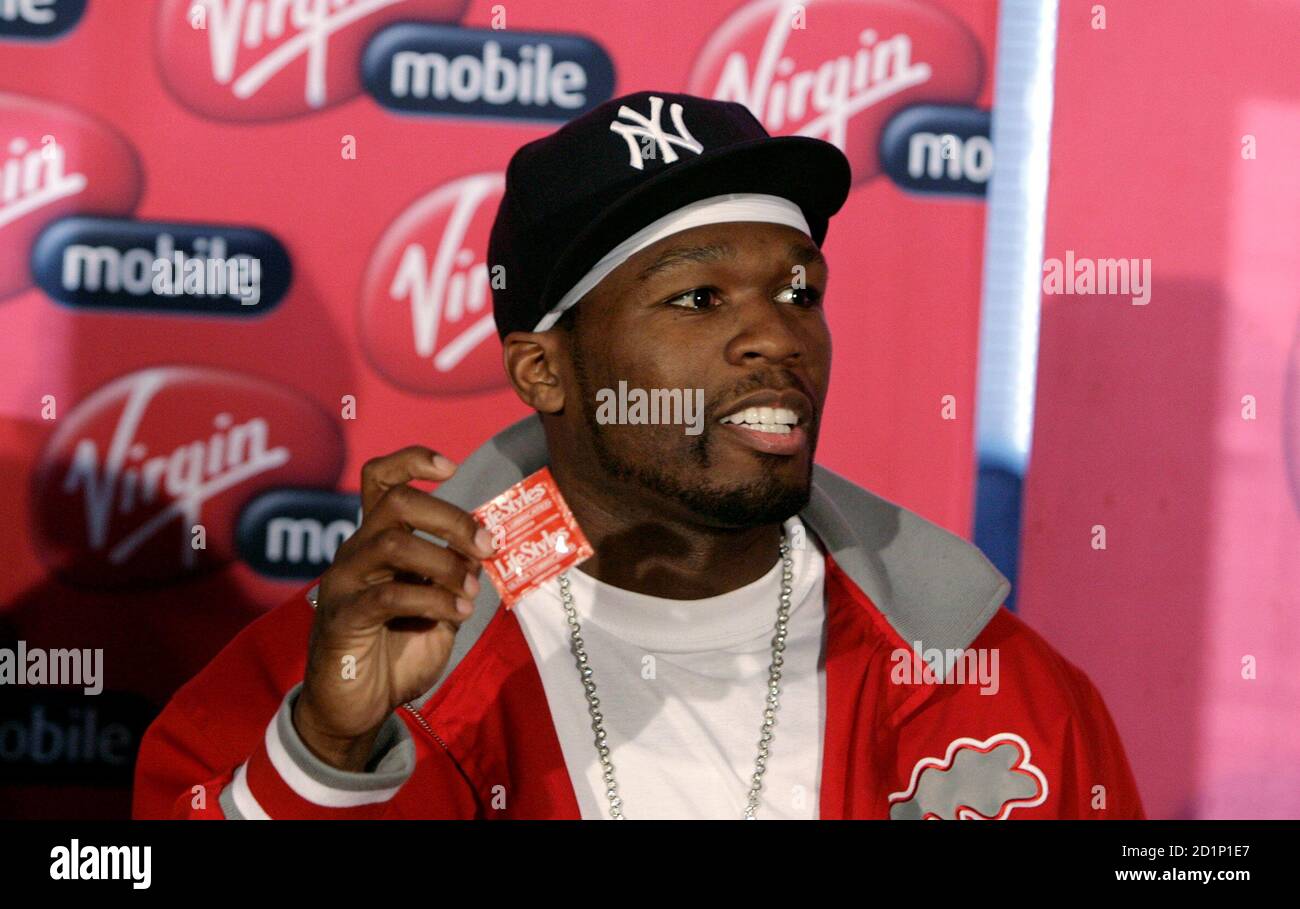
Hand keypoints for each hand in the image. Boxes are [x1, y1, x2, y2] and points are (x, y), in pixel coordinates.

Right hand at [293, 446, 495, 770]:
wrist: (357, 708)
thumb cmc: (396, 652)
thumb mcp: (438, 607)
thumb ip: (456, 574)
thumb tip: (483, 546)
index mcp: (376, 541)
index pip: (380, 478)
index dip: (413, 460)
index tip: (451, 465)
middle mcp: (355, 551)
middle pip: (398, 502)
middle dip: (451, 517)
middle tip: (486, 546)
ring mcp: (344, 582)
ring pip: (395, 542)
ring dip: (445, 564)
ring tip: (468, 593)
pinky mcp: (342, 617)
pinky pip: (390, 595)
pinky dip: (433, 600)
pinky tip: (455, 615)